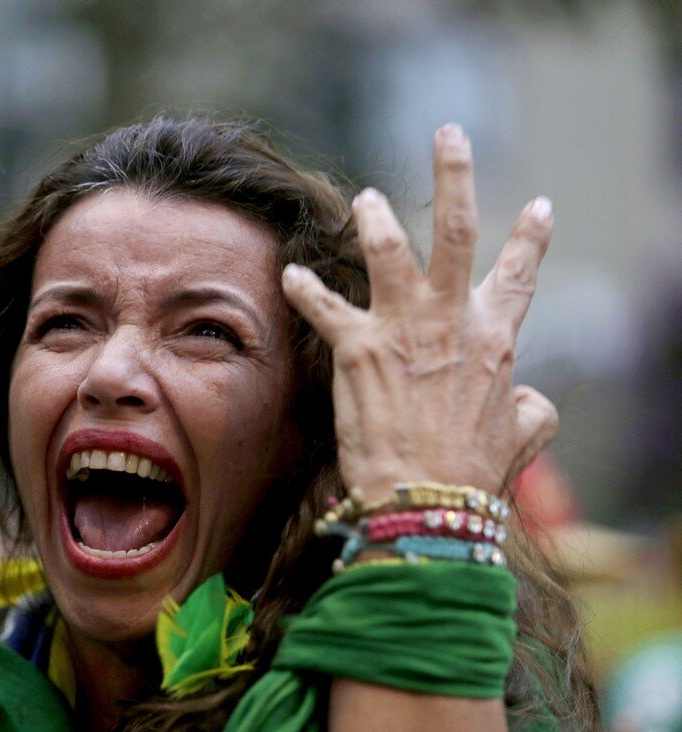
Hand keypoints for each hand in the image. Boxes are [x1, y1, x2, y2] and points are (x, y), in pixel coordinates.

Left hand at [282, 123, 557, 501]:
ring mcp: (403, 329)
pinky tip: (290, 272)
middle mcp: (450, 320)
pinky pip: (326, 307)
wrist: (428, 499)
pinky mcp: (358, 349)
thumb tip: (532, 399)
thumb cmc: (472, 472)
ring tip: (365, 197)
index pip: (518, 275)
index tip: (538, 204)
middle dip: (455, 174)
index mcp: (493, 338)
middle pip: (458, 231)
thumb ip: (529, 407)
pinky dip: (305, 289)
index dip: (530, 239)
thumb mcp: (523, 435)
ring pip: (390, 250)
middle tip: (448, 134)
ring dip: (376, 218)